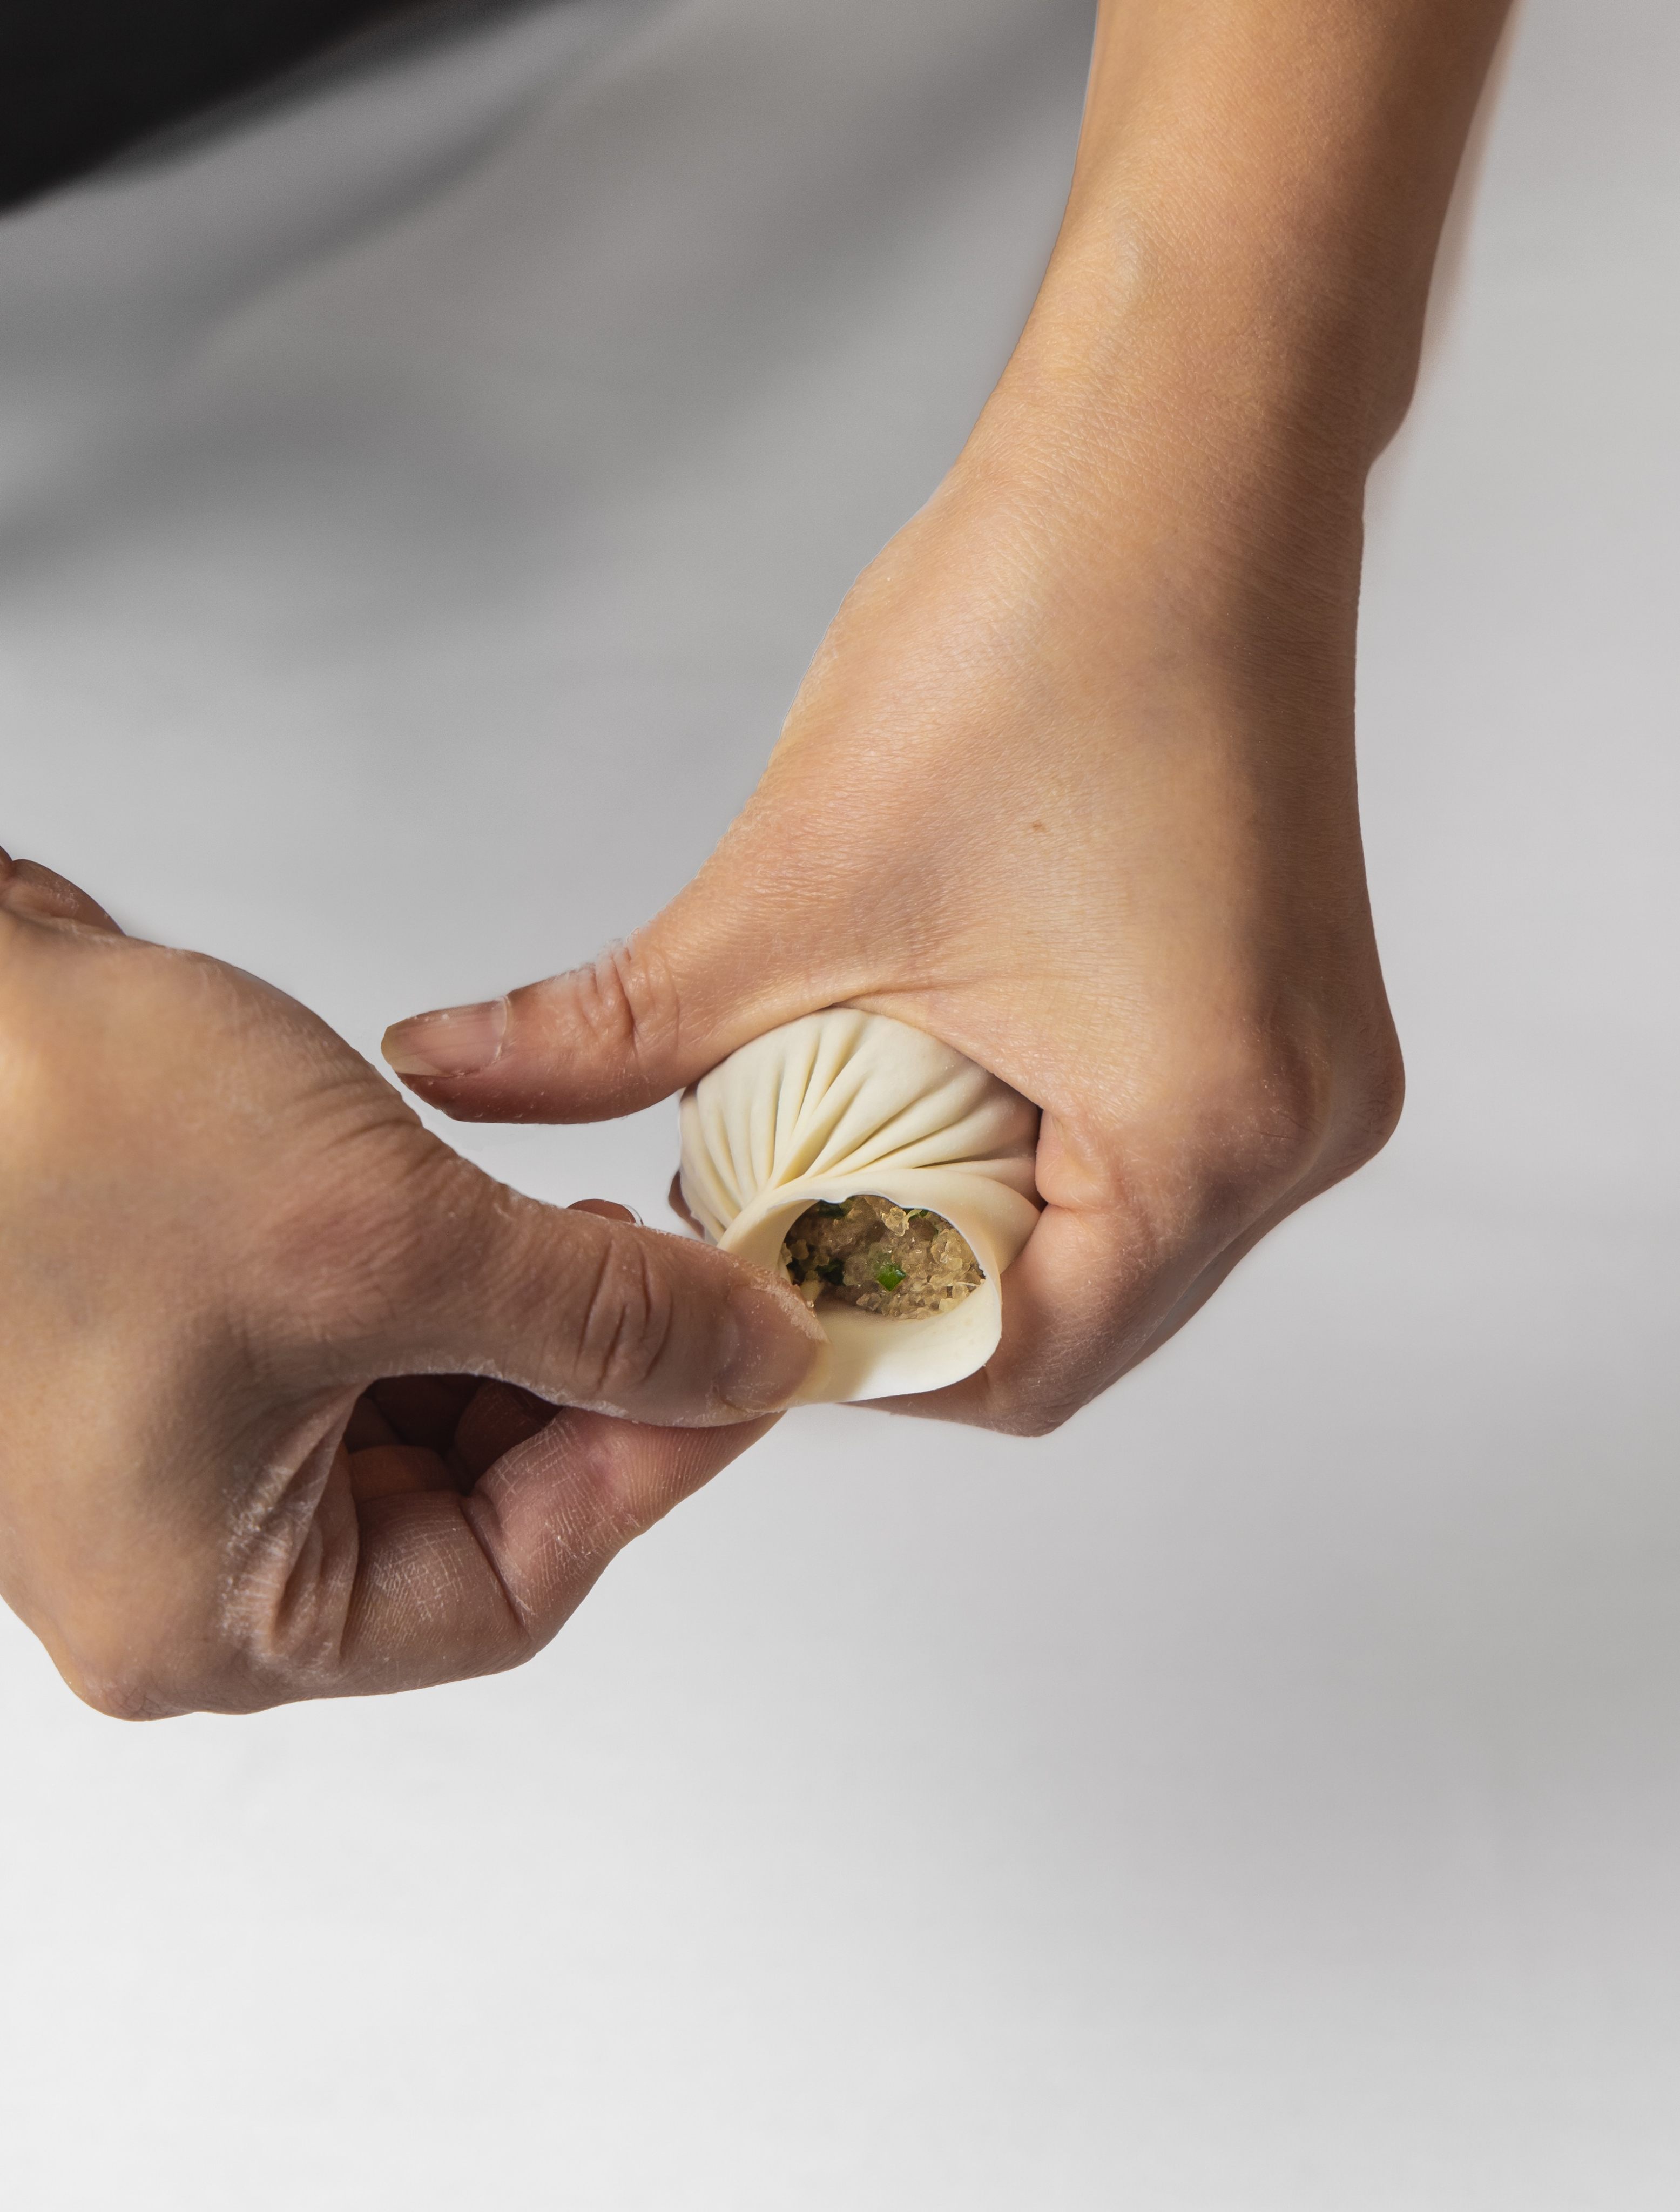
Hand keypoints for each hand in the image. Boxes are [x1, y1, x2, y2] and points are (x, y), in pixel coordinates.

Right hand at [0, 852, 820, 1715]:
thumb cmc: (57, 1130)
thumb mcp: (392, 1240)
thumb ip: (603, 1319)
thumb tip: (753, 1360)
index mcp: (204, 1610)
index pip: (506, 1593)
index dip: (648, 1472)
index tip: (743, 1368)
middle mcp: (181, 1556)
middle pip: (470, 1522)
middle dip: (590, 1400)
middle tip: (687, 1295)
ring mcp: (177, 1453)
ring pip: (427, 1435)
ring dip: (530, 1340)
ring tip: (596, 1234)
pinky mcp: (187, 1345)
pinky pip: (366, 1362)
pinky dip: (452, 1298)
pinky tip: (499, 1219)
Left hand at [378, 0, 1512, 1434]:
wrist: (1183, 460)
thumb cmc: (1041, 635)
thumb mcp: (796, 884)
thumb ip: (616, 1027)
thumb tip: (450, 1074)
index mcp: (1212, 1133)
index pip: (1014, 1364)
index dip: (851, 1345)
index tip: (732, 1287)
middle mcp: (1300, 1131)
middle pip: (1072, 1318)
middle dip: (903, 1282)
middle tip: (767, 1212)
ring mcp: (1315, 1073)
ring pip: (1111, 1240)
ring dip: (968, 1214)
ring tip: (840, 1130)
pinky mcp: (1290, 1013)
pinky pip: (1153, 1151)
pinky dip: (1036, 1145)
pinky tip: (940, 1069)